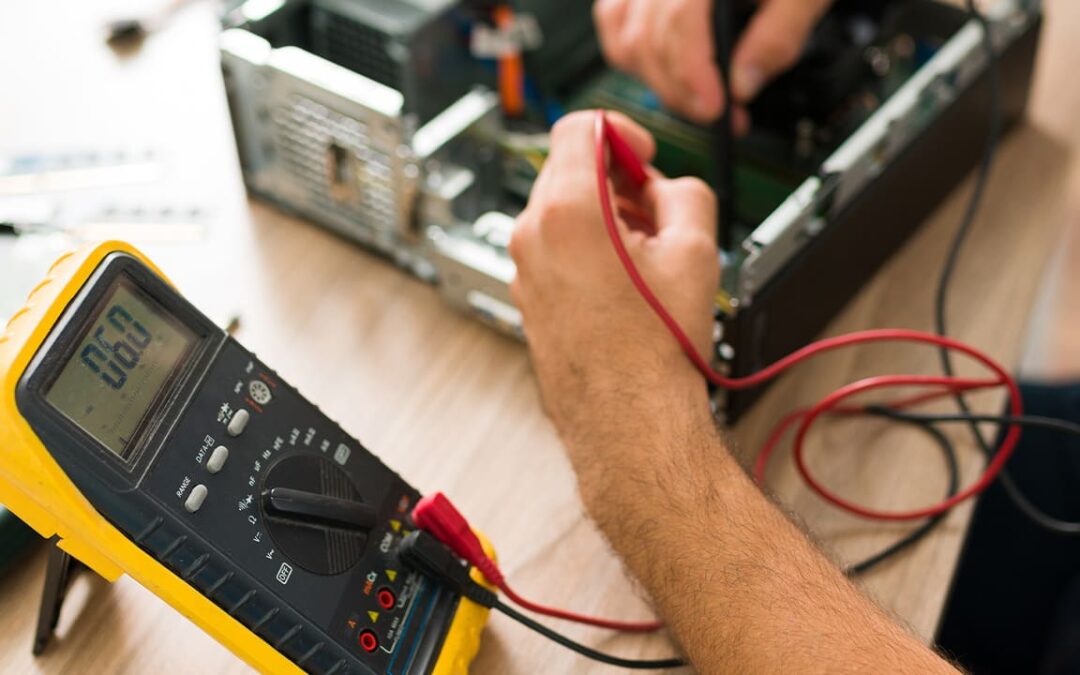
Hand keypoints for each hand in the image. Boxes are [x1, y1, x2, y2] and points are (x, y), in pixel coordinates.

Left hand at [508, 111, 717, 469]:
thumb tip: (664, 188)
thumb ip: (683, 191)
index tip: (644, 156)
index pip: (581, 127)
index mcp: (568, 211)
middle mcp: (533, 236)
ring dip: (604, 217)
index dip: (622, 132)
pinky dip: (587, 248)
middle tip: (657, 214)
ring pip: (562, 210)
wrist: (629, 422)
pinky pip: (555, 249)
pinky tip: (624, 285)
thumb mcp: (697, 250)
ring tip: (646, 259)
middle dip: (617, 180)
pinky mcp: (528, 297)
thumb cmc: (655, 351)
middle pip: (570, 169)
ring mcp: (525, 269)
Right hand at [593, 0, 834, 122]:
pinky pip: (614, 21)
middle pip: (647, 37)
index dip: (692, 72)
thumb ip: (777, 36)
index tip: (715, 108)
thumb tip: (742, 86)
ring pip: (625, 36)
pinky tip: (665, 72)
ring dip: (657, 79)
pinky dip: (633, 55)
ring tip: (695, 97)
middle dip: (679, 89)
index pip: (679, 20)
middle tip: (716, 113)